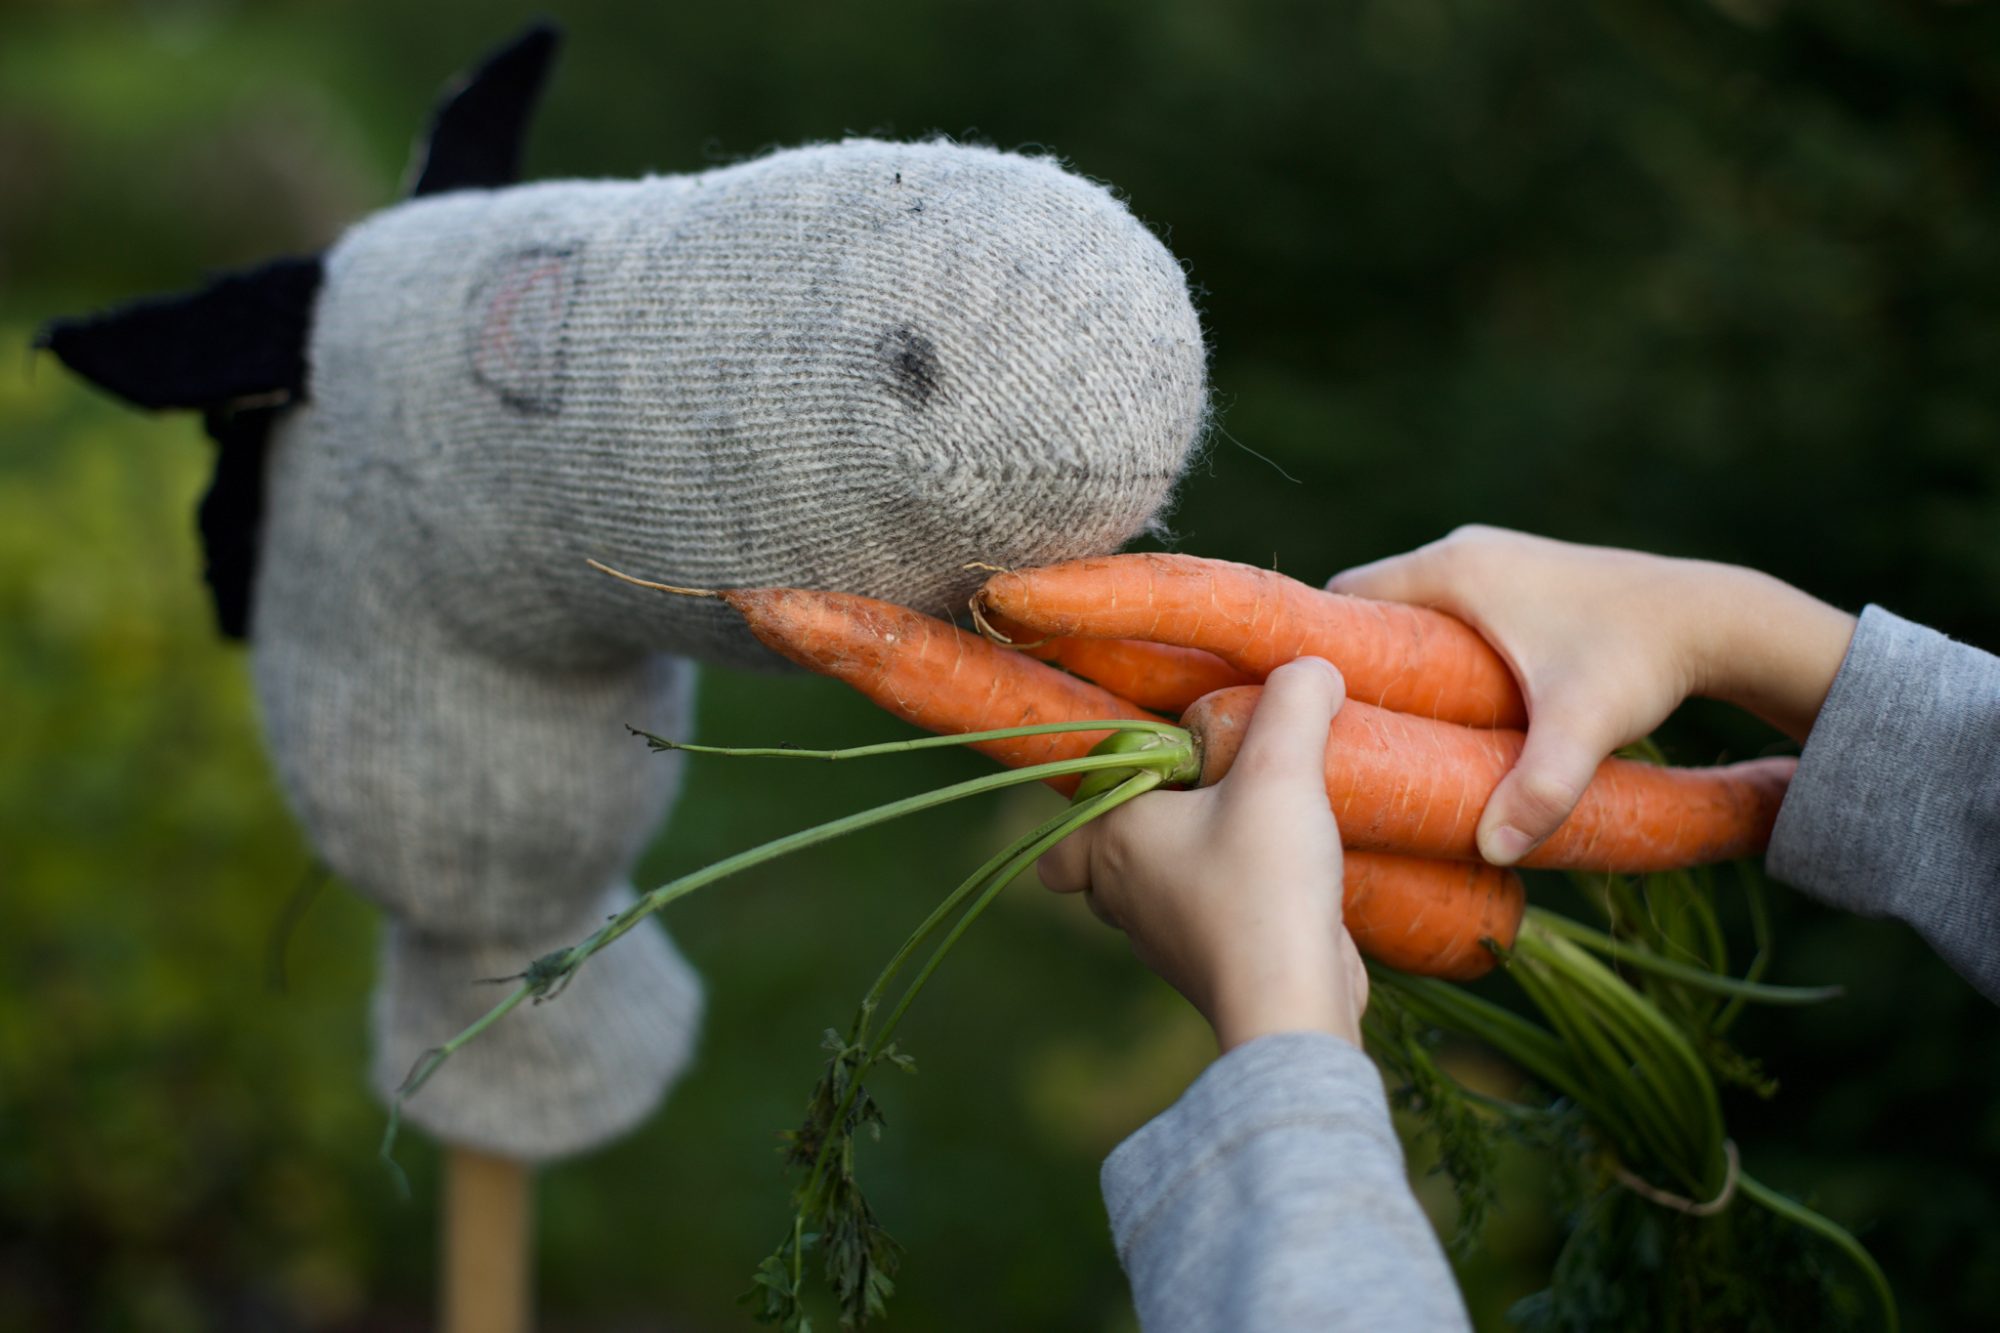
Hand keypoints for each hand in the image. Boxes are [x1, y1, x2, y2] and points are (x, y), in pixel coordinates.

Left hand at [1036, 658, 1367, 1050]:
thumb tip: (1312, 667)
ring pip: (1156, 894)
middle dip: (1146, 828)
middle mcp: (1124, 899)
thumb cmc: (1263, 883)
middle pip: (1107, 860)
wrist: (1291, 1003)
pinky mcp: (1212, 969)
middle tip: (1206, 793)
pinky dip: (1229, 900)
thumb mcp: (1283, 772)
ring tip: (1254, 827)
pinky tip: (1284, 877)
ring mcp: (1164, 942)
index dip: (1089, 807)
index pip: (1060, 837)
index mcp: (1112, 844)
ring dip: (1192, 863)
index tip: (1150, 777)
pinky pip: (1204, 922)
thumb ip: (1293, 705)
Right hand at [1328, 525, 1856, 865]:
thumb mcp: (1584, 727)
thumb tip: (1492, 850)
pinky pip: (1442, 614)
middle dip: (1350, 669)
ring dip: (1392, 666)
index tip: (1304, 714)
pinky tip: (1437, 713)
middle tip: (1340, 741)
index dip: (1315, 652)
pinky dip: (1428, 655)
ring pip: (1408, 615)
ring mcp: (1491, 560)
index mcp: (1451, 569)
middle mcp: (1462, 552)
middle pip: (1369, 609)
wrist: (1716, 618)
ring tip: (1382, 736)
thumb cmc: (1642, 660)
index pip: (1341, 598)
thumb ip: (1539, 787)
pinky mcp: (1517, 580)